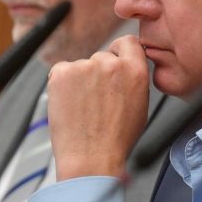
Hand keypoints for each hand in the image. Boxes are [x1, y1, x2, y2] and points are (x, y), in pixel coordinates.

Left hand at [47, 35, 148, 179]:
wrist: (91, 159)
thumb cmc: (115, 140)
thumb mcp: (140, 105)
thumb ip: (133, 79)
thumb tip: (124, 66)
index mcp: (134, 70)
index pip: (128, 42)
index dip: (120, 51)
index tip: (114, 60)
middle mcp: (110, 63)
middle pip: (101, 56)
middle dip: (98, 73)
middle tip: (96, 101)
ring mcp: (84, 66)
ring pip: (80, 66)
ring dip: (79, 81)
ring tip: (83, 109)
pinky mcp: (62, 72)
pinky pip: (61, 71)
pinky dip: (61, 85)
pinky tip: (69, 105)